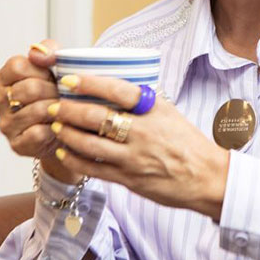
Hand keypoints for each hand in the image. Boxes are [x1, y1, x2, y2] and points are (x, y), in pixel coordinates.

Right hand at [0, 40, 78, 183]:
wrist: (69, 127)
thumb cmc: (59, 92)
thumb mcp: (57, 65)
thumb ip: (48, 49)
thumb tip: (36, 52)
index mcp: (5, 78)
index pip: (18, 66)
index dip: (43, 70)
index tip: (54, 76)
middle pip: (29, 88)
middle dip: (55, 90)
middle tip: (66, 95)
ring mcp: (6, 124)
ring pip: (37, 110)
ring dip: (59, 109)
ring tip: (67, 109)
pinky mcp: (16, 144)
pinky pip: (38, 133)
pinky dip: (55, 129)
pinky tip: (61, 126)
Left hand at [49, 75, 229, 220]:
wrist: (206, 177)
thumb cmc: (187, 142)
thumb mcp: (170, 113)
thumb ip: (142, 103)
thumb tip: (112, 88)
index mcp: (155, 110)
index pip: (118, 90)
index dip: (90, 83)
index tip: (70, 80)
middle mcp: (144, 132)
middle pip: (97, 117)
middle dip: (68, 110)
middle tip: (53, 105)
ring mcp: (135, 157)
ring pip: (89, 144)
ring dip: (66, 133)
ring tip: (55, 126)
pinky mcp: (129, 179)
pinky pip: (93, 168)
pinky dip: (74, 159)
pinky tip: (64, 151)